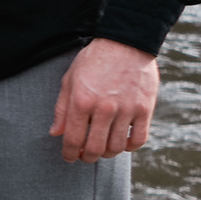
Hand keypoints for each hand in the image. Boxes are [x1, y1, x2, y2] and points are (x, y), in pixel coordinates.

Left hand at [51, 38, 160, 163]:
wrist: (126, 42)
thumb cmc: (94, 60)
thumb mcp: (70, 80)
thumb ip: (62, 108)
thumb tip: (56, 133)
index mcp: (82, 101)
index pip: (73, 139)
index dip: (69, 153)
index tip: (69, 157)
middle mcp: (104, 108)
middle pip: (95, 148)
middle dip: (87, 157)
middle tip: (85, 156)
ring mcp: (127, 109)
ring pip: (117, 147)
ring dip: (108, 153)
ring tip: (103, 149)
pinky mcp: (145, 109)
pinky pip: (139, 139)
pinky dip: (130, 147)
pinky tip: (123, 143)